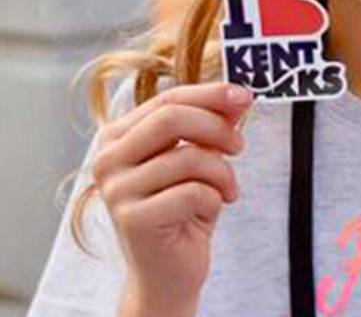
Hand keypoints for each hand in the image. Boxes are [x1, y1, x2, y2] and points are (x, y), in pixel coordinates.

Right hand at [92, 83, 251, 316]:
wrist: (168, 274)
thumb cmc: (183, 208)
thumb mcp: (199, 157)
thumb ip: (212, 123)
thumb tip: (239, 96)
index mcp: (117, 137)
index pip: (168, 99)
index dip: (210, 94)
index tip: (245, 96)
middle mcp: (107, 160)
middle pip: (172, 118)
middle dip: (217, 127)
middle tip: (240, 145)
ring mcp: (116, 190)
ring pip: (188, 157)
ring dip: (222, 172)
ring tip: (227, 189)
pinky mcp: (132, 219)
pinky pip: (193, 192)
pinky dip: (214, 199)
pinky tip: (209, 212)